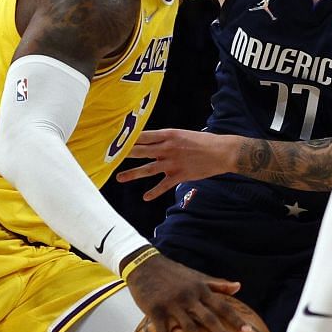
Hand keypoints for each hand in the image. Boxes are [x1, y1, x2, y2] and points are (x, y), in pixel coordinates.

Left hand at [115, 129, 236, 200]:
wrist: (222, 152)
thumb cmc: (203, 141)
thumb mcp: (183, 134)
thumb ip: (167, 139)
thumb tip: (152, 142)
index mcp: (168, 135)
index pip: (143, 136)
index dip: (128, 137)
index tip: (115, 138)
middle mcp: (167, 148)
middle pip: (140, 151)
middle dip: (124, 154)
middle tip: (109, 156)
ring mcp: (172, 163)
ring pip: (147, 169)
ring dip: (132, 174)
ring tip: (119, 178)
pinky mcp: (179, 175)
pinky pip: (163, 185)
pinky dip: (153, 192)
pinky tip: (145, 197)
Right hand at [124, 253, 247, 331]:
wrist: (143, 264)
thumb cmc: (172, 272)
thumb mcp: (196, 276)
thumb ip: (217, 283)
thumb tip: (239, 286)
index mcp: (200, 289)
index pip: (221, 306)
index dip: (235, 319)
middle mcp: (189, 297)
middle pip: (209, 318)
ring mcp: (173, 305)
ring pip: (189, 328)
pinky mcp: (156, 311)